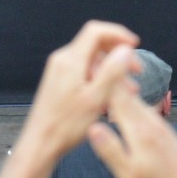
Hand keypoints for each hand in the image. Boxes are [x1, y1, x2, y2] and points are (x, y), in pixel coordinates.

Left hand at [18, 21, 140, 160]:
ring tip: (129, 90)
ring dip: (113, 70)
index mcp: (70, 61)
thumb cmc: (68, 125)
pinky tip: (112, 95)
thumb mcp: (97, 98)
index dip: (118, 33)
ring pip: (92, 60)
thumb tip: (127, 49)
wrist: (40, 146)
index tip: (136, 46)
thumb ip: (112, 71)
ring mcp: (59, 71)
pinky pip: (85, 71)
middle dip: (119, 55)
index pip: (96, 31)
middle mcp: (62, 61)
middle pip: (96, 44)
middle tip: (137, 72)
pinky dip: (101, 78)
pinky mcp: (59, 82)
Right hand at [88, 74, 176, 177]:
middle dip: (114, 82)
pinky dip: (135, 106)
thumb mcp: (128, 175)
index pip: (120, 99)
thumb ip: (111, 150)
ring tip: (110, 81)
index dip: (106, 82)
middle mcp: (154, 125)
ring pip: (140, 105)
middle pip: (130, 97)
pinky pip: (147, 113)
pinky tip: (131, 108)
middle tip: (98, 66)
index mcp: (141, 131)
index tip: (92, 67)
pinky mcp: (168, 136)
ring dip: (125, 92)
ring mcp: (163, 129)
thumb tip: (92, 126)